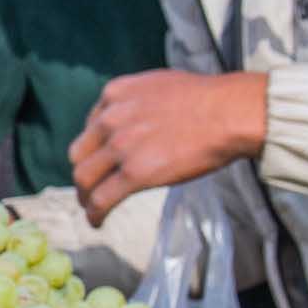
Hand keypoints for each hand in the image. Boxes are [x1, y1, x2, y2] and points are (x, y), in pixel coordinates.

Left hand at [68, 70, 269, 223]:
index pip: (90, 126)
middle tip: (91, 187)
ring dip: (85, 197)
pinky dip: (95, 213)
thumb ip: (138, 101)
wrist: (227, 113)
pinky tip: (97, 221)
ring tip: (91, 208)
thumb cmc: (207, 99)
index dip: (93, 148)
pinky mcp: (134, 174)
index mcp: (115, 94)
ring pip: (85, 179)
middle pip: (80, 154)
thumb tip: (139, 116)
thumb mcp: (159, 86)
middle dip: (84, 173)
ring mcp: (120, 147)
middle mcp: (110, 119)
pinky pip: (102, 199)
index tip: (100, 160)